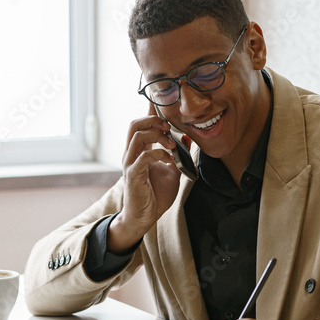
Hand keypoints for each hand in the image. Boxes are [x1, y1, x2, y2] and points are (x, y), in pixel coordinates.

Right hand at [108, 106, 183, 252]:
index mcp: (139, 150)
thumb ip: (179, 155)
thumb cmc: (155, 194)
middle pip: (134, 124)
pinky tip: (169, 159)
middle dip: (153, 120)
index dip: (150, 111)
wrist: (145, 217)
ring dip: (157, 135)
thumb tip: (189, 138)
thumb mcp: (173, 171)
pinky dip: (158, 153)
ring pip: (137, 136)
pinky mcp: (133, 176)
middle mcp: (131, 154)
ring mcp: (130, 164)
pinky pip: (143, 156)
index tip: (161, 102)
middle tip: (169, 127)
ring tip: (171, 144)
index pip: (141, 124)